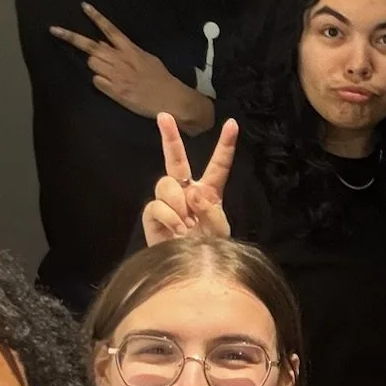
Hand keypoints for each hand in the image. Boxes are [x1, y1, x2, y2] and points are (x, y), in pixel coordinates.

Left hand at [51, 4, 209, 128]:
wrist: (171, 99)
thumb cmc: (161, 79)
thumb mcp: (147, 58)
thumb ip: (129, 52)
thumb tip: (112, 47)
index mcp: (130, 50)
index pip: (110, 29)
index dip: (96, 17)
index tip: (83, 6)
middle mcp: (121, 60)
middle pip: (91, 46)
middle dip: (71, 38)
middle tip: (54, 30)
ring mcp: (116, 75)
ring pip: (92, 63)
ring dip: (95, 66)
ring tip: (109, 72)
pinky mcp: (114, 91)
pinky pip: (96, 81)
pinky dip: (100, 82)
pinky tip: (111, 85)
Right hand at [141, 113, 236, 245]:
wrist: (188, 269)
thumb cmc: (207, 249)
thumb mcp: (220, 230)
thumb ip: (211, 210)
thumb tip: (191, 191)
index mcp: (209, 191)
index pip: (219, 165)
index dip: (226, 145)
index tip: (232, 123)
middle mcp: (186, 191)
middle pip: (176, 159)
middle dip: (169, 137)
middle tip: (164, 116)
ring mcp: (168, 201)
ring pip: (166, 184)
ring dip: (178, 203)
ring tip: (187, 223)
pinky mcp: (153, 214)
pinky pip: (157, 205)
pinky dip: (170, 217)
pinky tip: (178, 230)